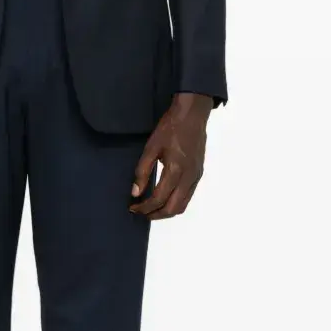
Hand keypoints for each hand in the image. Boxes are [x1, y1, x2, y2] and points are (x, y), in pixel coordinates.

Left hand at [129, 92, 212, 219]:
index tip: (133, 208)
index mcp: (176, 170)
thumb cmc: (169, 129)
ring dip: (166, 211)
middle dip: (156, 214)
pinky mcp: (198, 174)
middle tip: (141, 212)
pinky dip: (175, 203)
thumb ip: (142, 171)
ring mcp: (196, 177)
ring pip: (182, 205)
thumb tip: (135, 193)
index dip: (145, 207)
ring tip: (151, 209)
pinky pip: (187, 196)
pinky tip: (164, 198)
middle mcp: (189, 178)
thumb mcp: (151, 148)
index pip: (159, 198)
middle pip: (173, 208)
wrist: (192, 116)